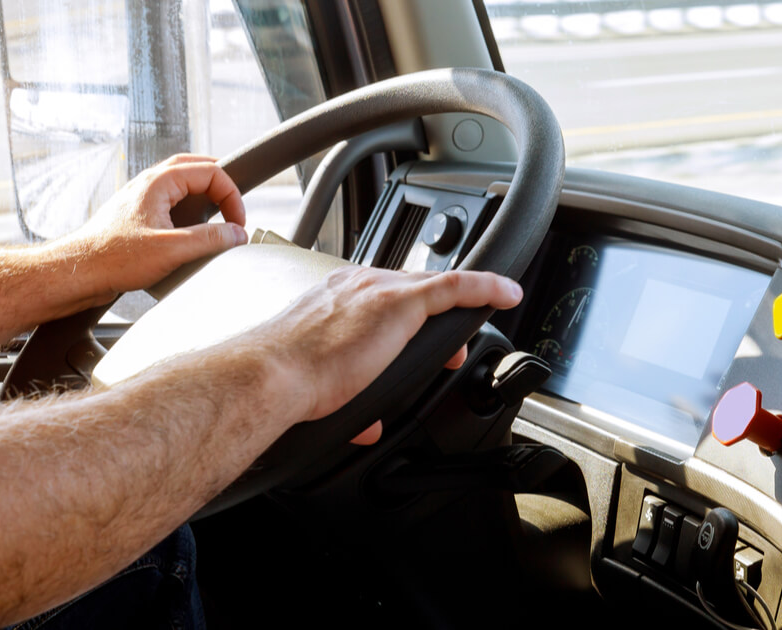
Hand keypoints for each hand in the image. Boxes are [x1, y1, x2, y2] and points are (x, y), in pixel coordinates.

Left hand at [54, 154, 247, 303]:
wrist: (78, 272)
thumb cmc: (112, 258)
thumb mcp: (171, 250)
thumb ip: (209, 239)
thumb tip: (236, 234)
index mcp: (158, 183)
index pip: (210, 172)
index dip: (231, 196)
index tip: (237, 223)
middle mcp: (149, 184)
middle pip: (195, 167)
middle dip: (221, 185)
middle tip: (235, 207)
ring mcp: (142, 198)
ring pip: (181, 182)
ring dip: (204, 194)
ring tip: (218, 213)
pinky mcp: (137, 216)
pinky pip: (170, 201)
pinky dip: (188, 208)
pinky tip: (191, 230)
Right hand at [260, 266, 522, 428]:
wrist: (274, 375)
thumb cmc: (285, 381)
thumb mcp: (324, 388)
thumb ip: (351, 402)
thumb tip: (367, 425)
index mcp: (333, 298)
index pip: (380, 297)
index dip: (403, 319)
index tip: (409, 339)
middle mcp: (356, 284)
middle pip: (411, 291)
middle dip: (431, 320)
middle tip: (447, 352)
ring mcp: (380, 290)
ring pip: (434, 289)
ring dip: (457, 311)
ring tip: (475, 332)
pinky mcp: (401, 301)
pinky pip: (456, 286)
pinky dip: (485, 288)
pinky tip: (507, 294)